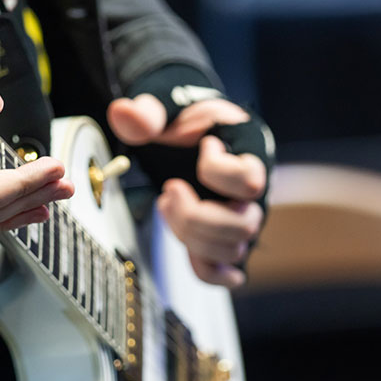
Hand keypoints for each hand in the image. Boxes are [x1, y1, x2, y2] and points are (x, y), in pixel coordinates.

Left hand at [107, 96, 266, 286]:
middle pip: (242, 225)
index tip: (203, 147)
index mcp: (251, 155)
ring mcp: (242, 217)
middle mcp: (256, 192)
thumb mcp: (169, 109)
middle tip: (169, 190)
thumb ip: (148, 112)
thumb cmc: (187, 123)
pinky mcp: (225, 237)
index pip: (248, 179)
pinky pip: (225, 270)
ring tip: (167, 205)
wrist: (187, 138)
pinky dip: (209, 271)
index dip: (215, 169)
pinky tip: (192, 255)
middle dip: (195, 216)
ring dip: (190, 236)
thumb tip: (124, 113)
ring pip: (232, 250)